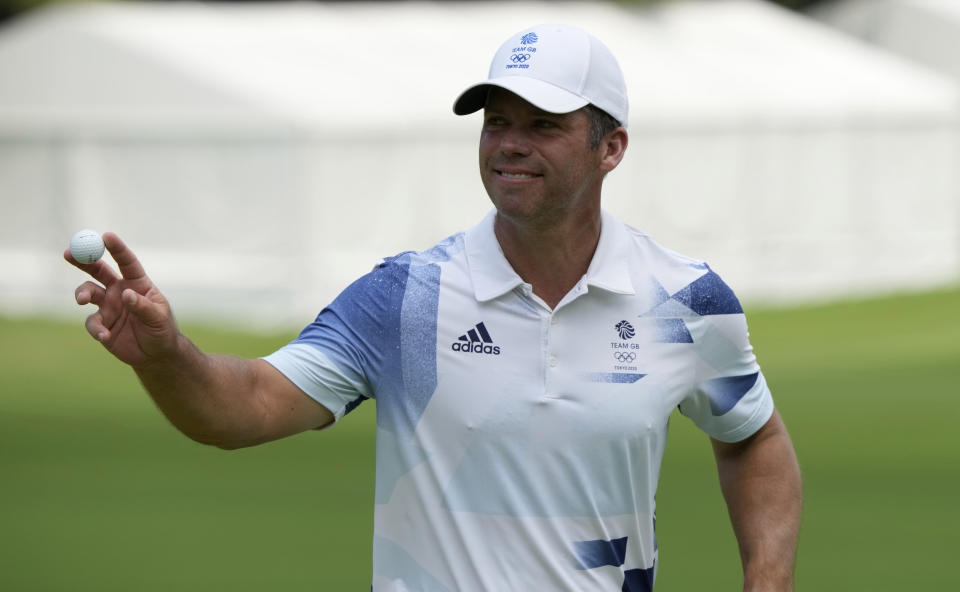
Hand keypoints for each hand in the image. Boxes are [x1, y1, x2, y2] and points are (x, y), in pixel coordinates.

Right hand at [64, 232, 179, 366]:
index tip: (106, 236)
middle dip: (83, 260)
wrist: (155, 354)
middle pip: (98, 270)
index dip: (116, 248)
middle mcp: (119, 290)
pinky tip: (105, 336)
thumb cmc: (162, 330)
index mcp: (137, 283)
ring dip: (81, 293)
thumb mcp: (158, 317)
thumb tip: (126, 294)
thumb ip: (142, 306)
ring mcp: (108, 306)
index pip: (126, 262)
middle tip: (68, 253)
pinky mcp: (101, 324)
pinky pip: (92, 322)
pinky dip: (96, 329)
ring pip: (87, 292)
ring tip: (82, 300)